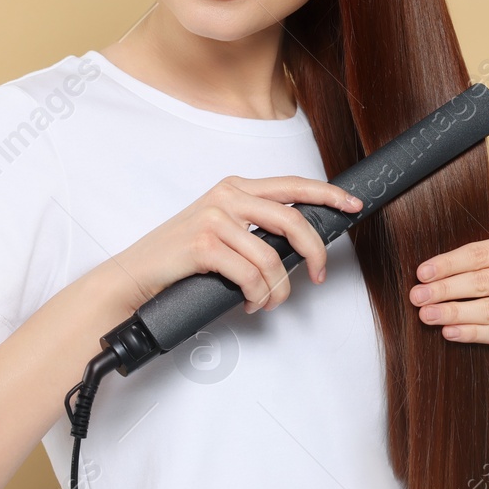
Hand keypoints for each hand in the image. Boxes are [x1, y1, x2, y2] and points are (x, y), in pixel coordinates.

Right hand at [105, 175, 362, 312]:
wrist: (135, 276)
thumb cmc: (181, 259)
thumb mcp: (221, 229)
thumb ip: (254, 226)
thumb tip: (300, 244)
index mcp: (235, 188)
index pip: (293, 185)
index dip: (328, 194)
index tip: (353, 205)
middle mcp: (227, 196)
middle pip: (293, 220)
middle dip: (314, 252)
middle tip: (317, 276)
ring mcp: (214, 218)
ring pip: (273, 257)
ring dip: (277, 289)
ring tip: (268, 301)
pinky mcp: (203, 244)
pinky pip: (251, 276)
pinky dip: (257, 296)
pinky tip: (249, 303)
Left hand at [409, 229, 488, 345]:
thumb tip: (436, 272)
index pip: (482, 253)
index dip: (448, 263)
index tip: (421, 272)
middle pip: (484, 282)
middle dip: (445, 290)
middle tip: (416, 296)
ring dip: (455, 313)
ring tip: (427, 315)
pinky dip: (474, 333)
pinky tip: (451, 332)